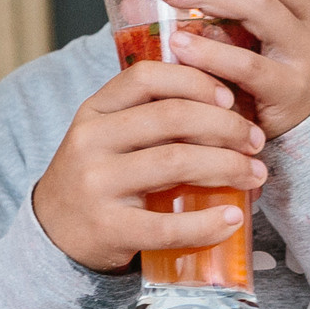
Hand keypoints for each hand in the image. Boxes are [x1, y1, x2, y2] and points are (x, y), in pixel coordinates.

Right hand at [33, 61, 268, 274]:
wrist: (54, 231)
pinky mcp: (108, 227)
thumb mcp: (107, 135)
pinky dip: (208, 222)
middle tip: (255, 142)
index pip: (146, 77)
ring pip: (176, 162)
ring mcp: (96, 184)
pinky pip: (168, 225)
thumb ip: (148, 116)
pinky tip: (232, 218)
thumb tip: (228, 105)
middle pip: (172, 117)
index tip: (229, 98)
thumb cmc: (98, 177)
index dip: (195, 81)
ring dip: (229, 167)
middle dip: (227, 127)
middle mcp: (90, 141)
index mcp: (94, 111)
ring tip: (254, 175)